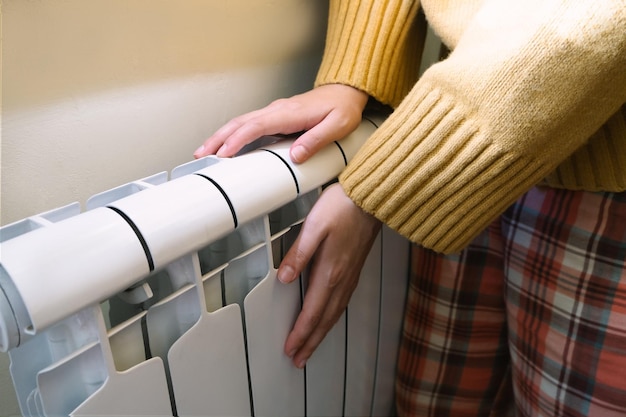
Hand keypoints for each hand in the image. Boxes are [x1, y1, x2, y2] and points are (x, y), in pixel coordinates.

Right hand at [193, 84, 367, 162]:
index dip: (238, 140)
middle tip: (201, 155)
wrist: (345, 91)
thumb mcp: (338, 126)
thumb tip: (295, 155)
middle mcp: (278, 110)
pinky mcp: (276, 117)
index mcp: (290, 113)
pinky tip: (225, 145)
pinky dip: (233, 134)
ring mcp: (275, 112)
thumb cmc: (343, 109)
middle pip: (241, 123)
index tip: (224, 154)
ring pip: (241, 122)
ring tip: (204, 152)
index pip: (257, 126)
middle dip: (219, 139)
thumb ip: (317, 140)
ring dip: (221, 136)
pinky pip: (249, 125)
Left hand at [276, 183, 381, 367]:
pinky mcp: (354, 270)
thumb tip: (284, 278)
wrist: (371, 199)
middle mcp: (342, 279)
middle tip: (299, 360)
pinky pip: (342, 303)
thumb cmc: (342, 208)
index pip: (312, 312)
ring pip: (334, 314)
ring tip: (311, 347)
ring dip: (321, 333)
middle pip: (324, 320)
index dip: (300, 333)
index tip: (290, 349)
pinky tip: (329, 319)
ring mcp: (350, 276)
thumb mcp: (314, 227)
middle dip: (310, 342)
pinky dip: (332, 318)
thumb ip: (299, 254)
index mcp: (329, 272)